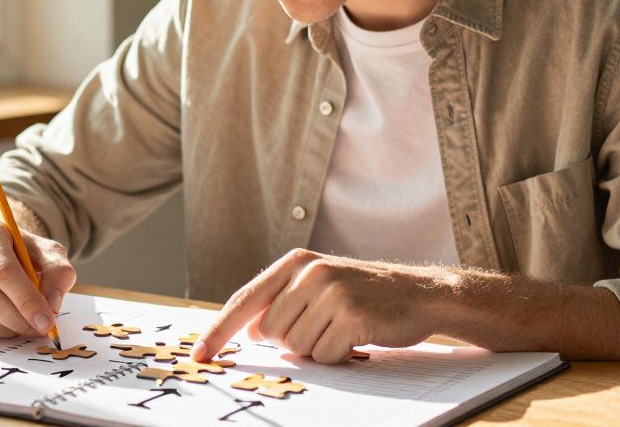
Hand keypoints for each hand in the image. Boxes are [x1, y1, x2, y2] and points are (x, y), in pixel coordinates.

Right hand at [0, 196, 75, 337]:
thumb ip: (58, 273)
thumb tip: (52, 305)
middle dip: (18, 321)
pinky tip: (2, 321)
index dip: (27, 301)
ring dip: (6, 330)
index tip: (47, 321)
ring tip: (22, 323)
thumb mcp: (48, 253)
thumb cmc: (23, 253)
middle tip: (38, 329)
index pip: (4, 272)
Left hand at [192, 249, 453, 363]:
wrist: (420, 294)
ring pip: (296, 347)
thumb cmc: (364, 295)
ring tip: (343, 329)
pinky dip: (339, 355)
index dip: (219, 331)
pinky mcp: (353, 314)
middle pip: (271, 333)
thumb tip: (250, 331)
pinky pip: (325, 355)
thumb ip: (282, 303)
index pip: (246, 301)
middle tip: (324, 328)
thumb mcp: (319, 286)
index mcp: (296, 263)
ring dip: (318, 349)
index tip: (199, 356)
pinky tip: (358, 336)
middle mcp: (310, 273)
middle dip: (293, 342)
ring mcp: (332, 292)